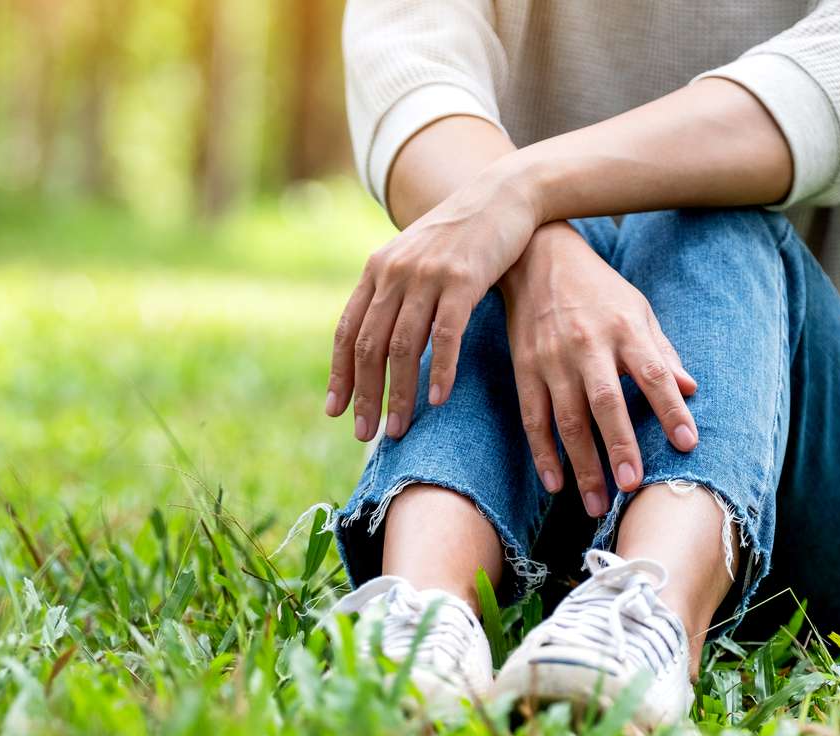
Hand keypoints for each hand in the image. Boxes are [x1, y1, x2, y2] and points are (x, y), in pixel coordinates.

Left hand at [325, 164, 540, 440]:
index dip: (339, 374)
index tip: (336, 412)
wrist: (503, 195)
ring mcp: (427, 275)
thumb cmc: (462, 237)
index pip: (348, 331)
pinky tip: (436, 400)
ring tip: (399, 429)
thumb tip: (378, 342)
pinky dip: (439, 371)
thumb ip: (394, 293)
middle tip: (367, 435)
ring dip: (398, 394)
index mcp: (378, 270)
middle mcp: (395, 272)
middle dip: (366, 395)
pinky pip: (445, 335)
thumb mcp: (416, 259)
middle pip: (369, 346)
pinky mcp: (462, 279)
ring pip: (403, 346)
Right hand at [500, 222, 697, 516]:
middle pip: (605, 403)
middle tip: (631, 486)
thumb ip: (661, 351)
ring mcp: (552, 360)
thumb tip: (691, 389)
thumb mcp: (637, 308)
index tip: (687, 443)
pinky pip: (533, 418)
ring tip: (596, 504)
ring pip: (567, 419)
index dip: (669, 409)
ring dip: (581, 464)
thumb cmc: (596, 288)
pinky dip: (542, 452)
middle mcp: (587, 346)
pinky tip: (555, 483)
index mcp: (623, 329)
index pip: (652, 373)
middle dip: (618, 446)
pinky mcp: (524, 369)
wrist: (535, 257)